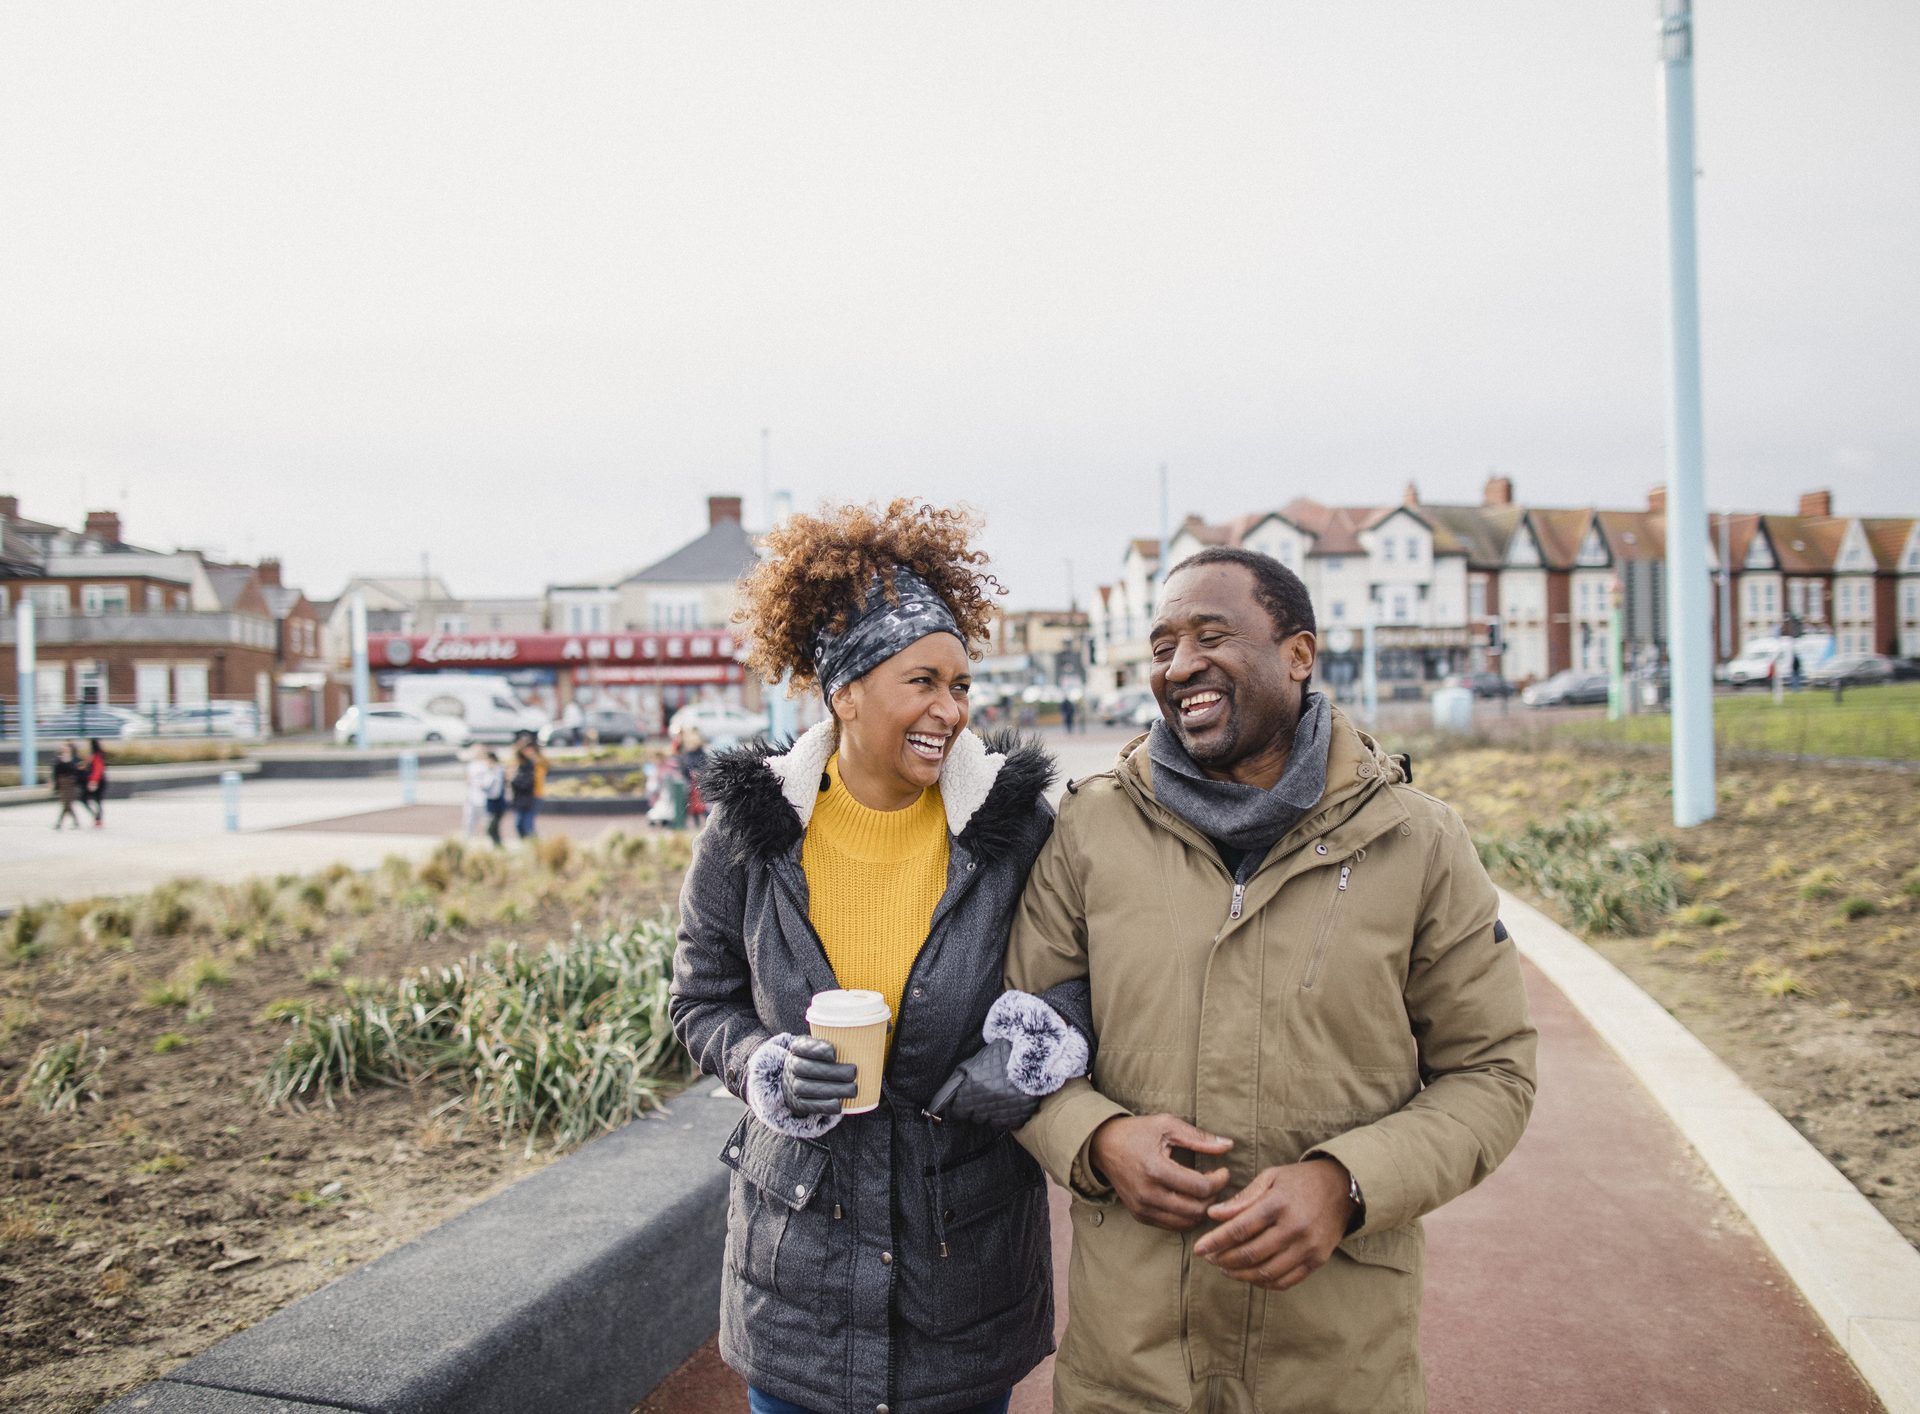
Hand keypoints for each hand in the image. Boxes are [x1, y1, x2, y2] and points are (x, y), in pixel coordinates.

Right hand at [783, 1036, 858, 1116]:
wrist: (794, 1079)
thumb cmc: (818, 1058)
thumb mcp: (819, 1044)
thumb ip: (839, 1038)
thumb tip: (877, 1030)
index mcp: (798, 1047)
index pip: (803, 1047)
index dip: (817, 1050)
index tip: (834, 1053)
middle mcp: (792, 1065)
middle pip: (808, 1069)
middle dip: (832, 1072)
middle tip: (854, 1072)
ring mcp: (793, 1085)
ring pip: (809, 1088)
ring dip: (833, 1089)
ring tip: (853, 1089)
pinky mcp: (798, 1103)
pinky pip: (810, 1105)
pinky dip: (825, 1106)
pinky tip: (839, 1104)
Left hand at [934, 1039, 1040, 1130]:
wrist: (1032, 1056)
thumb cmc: (999, 1058)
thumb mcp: (972, 1065)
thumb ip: (954, 1084)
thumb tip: (936, 1106)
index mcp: (973, 1087)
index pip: (958, 1111)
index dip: (960, 1108)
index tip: (964, 1104)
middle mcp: (986, 1101)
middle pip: (974, 1118)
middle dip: (976, 1109)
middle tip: (985, 1095)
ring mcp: (1003, 1110)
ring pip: (989, 1122)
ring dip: (990, 1113)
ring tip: (998, 1096)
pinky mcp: (1018, 1116)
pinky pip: (1004, 1124)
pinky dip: (1004, 1116)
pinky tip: (1007, 1102)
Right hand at [1088, 1114, 1233, 1230]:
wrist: (1103, 1145)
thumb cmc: (1138, 1132)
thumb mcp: (1167, 1126)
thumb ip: (1199, 1138)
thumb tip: (1229, 1145)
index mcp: (1155, 1169)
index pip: (1200, 1188)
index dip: (1219, 1181)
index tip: (1223, 1171)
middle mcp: (1148, 1194)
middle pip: (1196, 1210)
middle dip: (1214, 1197)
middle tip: (1216, 1182)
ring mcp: (1142, 1208)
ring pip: (1187, 1223)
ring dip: (1202, 1210)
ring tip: (1204, 1191)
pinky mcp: (1140, 1216)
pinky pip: (1173, 1226)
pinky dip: (1187, 1216)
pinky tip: (1190, 1199)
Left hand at [1191, 1159, 1356, 1289]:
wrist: (1344, 1188)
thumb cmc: (1300, 1181)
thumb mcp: (1271, 1178)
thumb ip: (1242, 1198)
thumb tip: (1214, 1215)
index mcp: (1279, 1203)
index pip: (1239, 1228)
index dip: (1215, 1241)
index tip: (1198, 1249)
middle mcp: (1295, 1228)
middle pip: (1251, 1254)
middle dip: (1224, 1259)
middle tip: (1210, 1258)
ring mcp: (1308, 1247)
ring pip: (1266, 1273)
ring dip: (1240, 1275)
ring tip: (1225, 1269)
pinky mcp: (1318, 1261)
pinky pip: (1285, 1281)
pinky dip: (1263, 1283)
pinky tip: (1250, 1276)